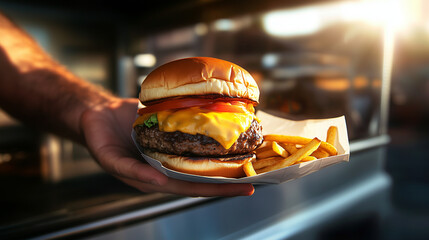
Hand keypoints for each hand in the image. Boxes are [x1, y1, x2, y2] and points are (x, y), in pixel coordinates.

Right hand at [80, 98, 254, 196]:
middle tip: (256, 174)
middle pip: (203, 174)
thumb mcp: (110, 158)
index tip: (244, 188)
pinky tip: (225, 131)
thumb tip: (160, 182)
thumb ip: (134, 173)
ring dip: (223, 157)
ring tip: (248, 154)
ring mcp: (169, 149)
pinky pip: (193, 135)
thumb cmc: (99, 139)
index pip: (192, 187)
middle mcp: (166, 165)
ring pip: (200, 156)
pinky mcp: (170, 131)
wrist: (96, 114)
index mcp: (154, 178)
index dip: (219, 189)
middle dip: (229, 177)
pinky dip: (209, 136)